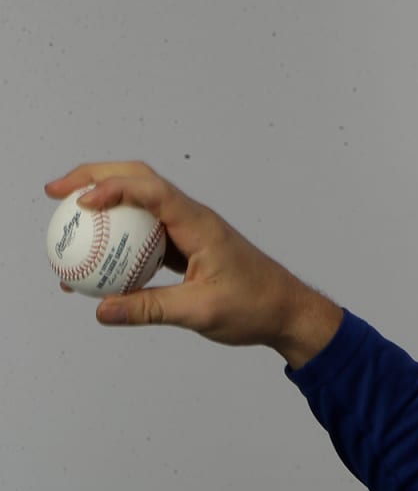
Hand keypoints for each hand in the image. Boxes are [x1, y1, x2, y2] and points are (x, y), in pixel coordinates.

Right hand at [45, 161, 342, 367]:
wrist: (288, 311)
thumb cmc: (256, 306)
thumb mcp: (201, 311)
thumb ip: (150, 309)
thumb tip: (102, 309)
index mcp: (200, 224)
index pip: (152, 191)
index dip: (113, 188)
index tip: (80, 202)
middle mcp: (193, 219)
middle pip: (140, 182)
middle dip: (96, 178)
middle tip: (56, 193)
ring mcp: (189, 231)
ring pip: (140, 205)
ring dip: (104, 206)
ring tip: (66, 221)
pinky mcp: (187, 247)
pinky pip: (146, 234)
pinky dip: (119, 239)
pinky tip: (96, 260)